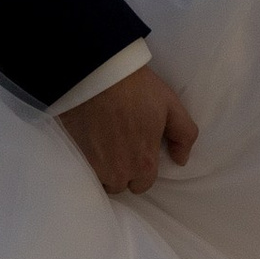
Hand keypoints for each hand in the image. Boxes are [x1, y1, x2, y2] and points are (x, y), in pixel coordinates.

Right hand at [59, 66, 197, 194]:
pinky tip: (90, 142)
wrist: (96, 73)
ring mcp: (95, 166)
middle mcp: (119, 172)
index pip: (144, 184)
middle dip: (122, 171)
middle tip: (120, 145)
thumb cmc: (136, 88)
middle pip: (121, 184)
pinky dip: (87, 160)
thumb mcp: (171, 105)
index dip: (143, 169)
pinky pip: (84, 169)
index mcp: (144, 163)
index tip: (138, 150)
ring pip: (101, 179)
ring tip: (104, 144)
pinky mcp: (76, 155)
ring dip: (103, 168)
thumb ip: (184, 135)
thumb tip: (181, 160)